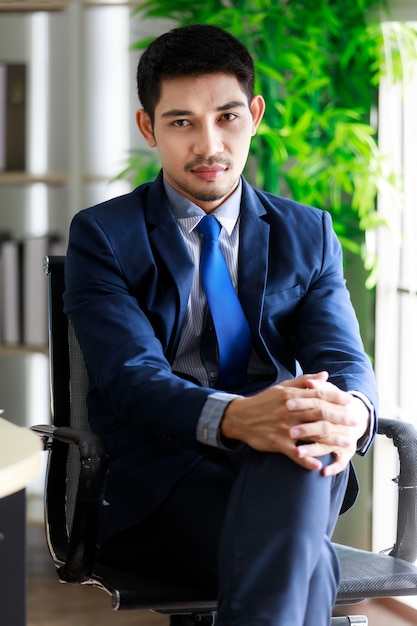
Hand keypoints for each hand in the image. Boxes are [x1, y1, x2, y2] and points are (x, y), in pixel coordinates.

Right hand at [220, 372, 368, 473]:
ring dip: (331, 440)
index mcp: (292, 396)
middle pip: (320, 414)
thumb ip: (304, 381)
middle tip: (354, 422)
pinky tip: (319, 465)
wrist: (240, 417)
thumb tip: (324, 375)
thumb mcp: (282, 387)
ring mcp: (284, 429)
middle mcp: (290, 411)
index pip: (318, 396)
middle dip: (340, 418)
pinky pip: (295, 454)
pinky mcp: (277, 443)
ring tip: (346, 444)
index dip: (336, 398)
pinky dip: (307, 460)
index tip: (349, 402)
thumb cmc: (264, 401)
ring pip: (312, 434)